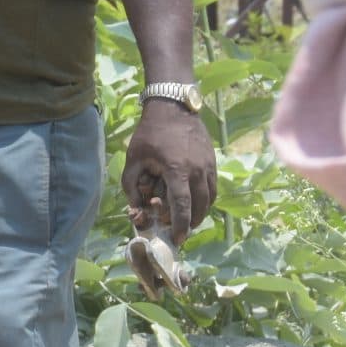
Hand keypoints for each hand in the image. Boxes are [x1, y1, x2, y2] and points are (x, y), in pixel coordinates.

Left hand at [123, 97, 216, 244]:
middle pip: (199, 205)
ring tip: (189, 221)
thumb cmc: (150, 133)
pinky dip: (206, 199)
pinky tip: (196, 203)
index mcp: (177, 170)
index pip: (181, 205)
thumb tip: (135, 208)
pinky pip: (213, 187)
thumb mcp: (134, 158)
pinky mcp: (213, 162)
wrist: (174, 108)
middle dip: (191, 222)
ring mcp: (208, 166)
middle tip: (182, 232)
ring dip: (200, 212)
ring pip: (210, 198)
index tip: (177, 238)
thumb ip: (132, 185)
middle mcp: (198, 171)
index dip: (179, 224)